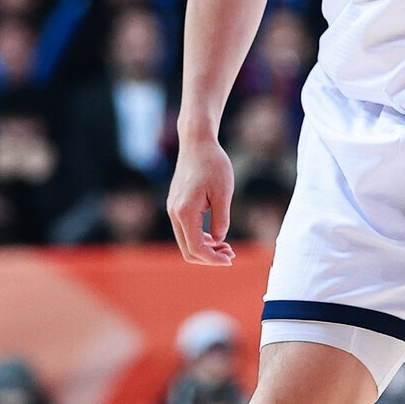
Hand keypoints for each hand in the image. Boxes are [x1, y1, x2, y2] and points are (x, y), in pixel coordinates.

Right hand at [167, 134, 235, 265]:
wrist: (197, 143)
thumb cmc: (213, 165)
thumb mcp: (223, 193)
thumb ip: (221, 220)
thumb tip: (219, 240)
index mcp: (184, 212)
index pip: (196, 248)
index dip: (213, 259)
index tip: (231, 259)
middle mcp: (174, 213)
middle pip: (188, 250)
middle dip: (209, 257)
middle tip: (231, 254)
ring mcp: (173, 209)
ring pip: (185, 241)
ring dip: (205, 249)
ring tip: (227, 247)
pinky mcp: (176, 205)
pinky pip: (185, 230)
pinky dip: (200, 238)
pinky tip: (216, 236)